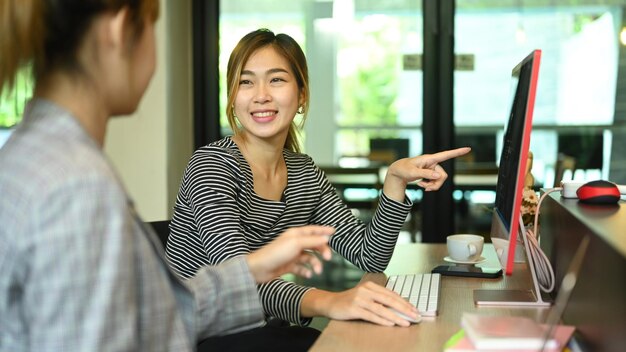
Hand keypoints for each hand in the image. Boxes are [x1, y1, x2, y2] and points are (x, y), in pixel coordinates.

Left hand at [246, 225, 333, 282]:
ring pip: (309, 258)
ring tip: (317, 271)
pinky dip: (306, 271)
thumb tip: (326, 238)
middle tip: (328, 258)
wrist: (259, 269)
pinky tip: (307, 275)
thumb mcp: (296, 244)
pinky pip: (302, 268)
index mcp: (296, 234)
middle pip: (314, 245)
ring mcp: (292, 255)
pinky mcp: (289, 266)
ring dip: (315, 264)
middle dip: (322, 251)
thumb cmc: (276, 253)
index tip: (334, 231)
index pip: (313, 230)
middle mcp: (295, 243)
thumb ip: (312, 240)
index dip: (323, 230)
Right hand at [302, 281, 419, 326]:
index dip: (405, 302)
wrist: (330, 303)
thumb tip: (399, 306)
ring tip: (406, 322)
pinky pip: (371, 315)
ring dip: (396, 316)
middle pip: (389, 300)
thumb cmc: (349, 301)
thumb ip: (379, 299)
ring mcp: (359, 299)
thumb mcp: (365, 296)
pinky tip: (391, 324)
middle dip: (405, 309)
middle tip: (415, 315)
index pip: (392, 294)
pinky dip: (382, 320)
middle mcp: (366, 290)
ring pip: (382, 309)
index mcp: (370, 285)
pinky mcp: (354, 308)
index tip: (415, 309)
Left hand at [383, 147, 470, 200]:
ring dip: (432, 186)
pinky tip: (421, 184)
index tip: (468, 148)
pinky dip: (429, 186)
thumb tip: (438, 176)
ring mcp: (432, 168)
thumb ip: (426, 174)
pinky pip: (435, 182)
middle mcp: (433, 162)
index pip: (446, 154)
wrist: (398, 172)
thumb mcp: (413, 173)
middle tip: (425, 188)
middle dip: (436, 184)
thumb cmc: (404, 169)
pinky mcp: (430, 173)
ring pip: (440, 180)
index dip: (457, 152)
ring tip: (421, 185)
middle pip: (443, 176)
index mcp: (429, 159)